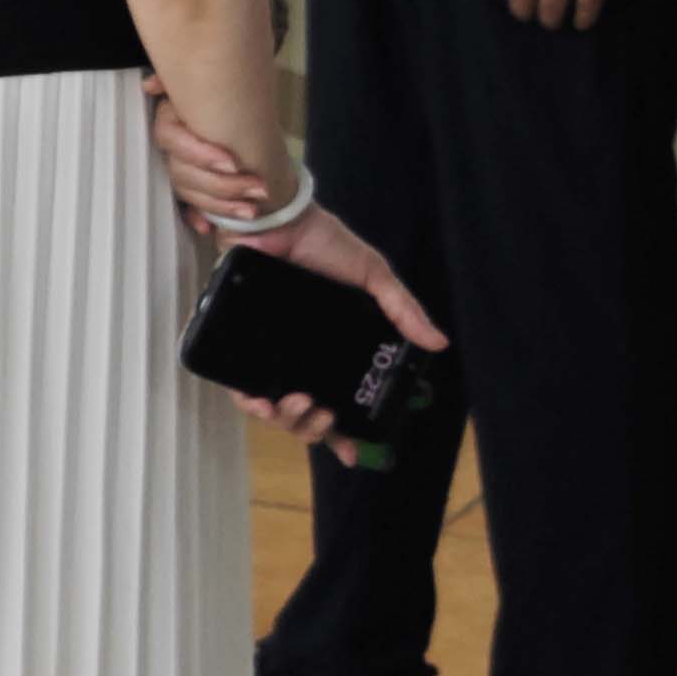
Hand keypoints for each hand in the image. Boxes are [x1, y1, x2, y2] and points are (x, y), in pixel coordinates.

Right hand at [141, 73, 275, 223]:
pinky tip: (209, 228)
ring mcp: (180, 172)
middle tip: (259, 189)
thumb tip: (151, 85)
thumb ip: (179, 84)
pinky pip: (185, 209)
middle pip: (183, 173)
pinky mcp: (189, 191)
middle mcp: (172, 150)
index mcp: (172, 123)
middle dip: (223, 185)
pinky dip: (196, 218)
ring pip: (189, 194)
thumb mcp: (216, 86)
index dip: (200, 154)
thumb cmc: (228, 103)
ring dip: (220, 205)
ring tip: (253, 209)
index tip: (233, 163)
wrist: (247, 123)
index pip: (173, 140)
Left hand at [218, 199, 448, 460]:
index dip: (342, 434)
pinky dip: (248, 399)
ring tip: (297, 406)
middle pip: (301, 414)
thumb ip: (402, 309)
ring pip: (271, 406)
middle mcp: (297, 356)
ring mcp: (267, 351)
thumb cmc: (325, 245)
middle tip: (323, 416)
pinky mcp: (238, 340)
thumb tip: (438, 344)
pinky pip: (238, 382)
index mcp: (329, 350)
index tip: (351, 455)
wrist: (279, 220)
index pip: (336, 402)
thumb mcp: (373, 277)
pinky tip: (259, 401)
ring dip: (285, 419)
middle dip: (312, 428)